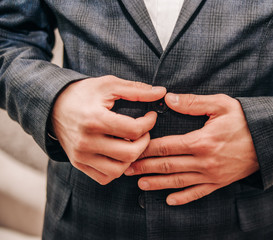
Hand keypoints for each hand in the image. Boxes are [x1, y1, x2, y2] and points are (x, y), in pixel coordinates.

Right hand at [51, 75, 165, 184]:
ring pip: (119, 170)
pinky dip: (117, 169)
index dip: (149, 123)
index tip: (151, 116)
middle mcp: (86, 142)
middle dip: (145, 142)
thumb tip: (161, 92)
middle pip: (130, 154)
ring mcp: (81, 156)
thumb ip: (136, 90)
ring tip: (132, 143)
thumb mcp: (109, 85)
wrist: (53, 105)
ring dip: (132, 158)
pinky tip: (119, 154)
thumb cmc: (83, 93)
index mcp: (94, 120)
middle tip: (144, 132)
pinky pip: (105, 177)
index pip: (134, 130)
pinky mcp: (79, 164)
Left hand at [124, 93, 258, 204]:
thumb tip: (169, 99)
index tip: (133, 149)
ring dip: (158, 183)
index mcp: (202, 141)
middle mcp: (204, 161)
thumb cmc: (246, 120)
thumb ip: (193, 103)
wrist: (270, 140)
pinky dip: (183, 197)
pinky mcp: (220, 182)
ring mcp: (212, 175)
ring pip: (179, 181)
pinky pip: (198, 193)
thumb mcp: (221, 104)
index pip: (166, 146)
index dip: (147, 148)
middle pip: (168, 165)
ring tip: (140, 183)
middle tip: (127, 168)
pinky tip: (170, 200)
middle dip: (145, 167)